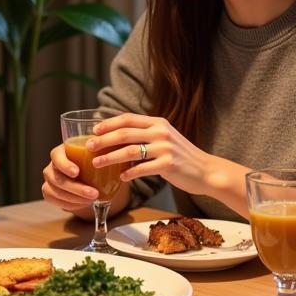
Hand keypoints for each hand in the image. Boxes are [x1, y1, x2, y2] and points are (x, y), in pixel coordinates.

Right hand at [41, 142, 99, 212]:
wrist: (91, 175)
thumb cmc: (94, 160)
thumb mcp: (100, 152)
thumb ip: (105, 149)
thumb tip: (114, 148)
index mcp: (61, 152)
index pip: (57, 156)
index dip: (65, 165)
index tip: (77, 172)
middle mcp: (53, 165)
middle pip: (58, 178)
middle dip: (76, 188)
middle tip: (94, 193)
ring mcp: (50, 180)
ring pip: (57, 192)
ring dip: (75, 199)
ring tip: (92, 200)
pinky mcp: (50, 193)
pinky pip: (56, 201)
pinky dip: (71, 205)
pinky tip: (83, 203)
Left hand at [90, 113, 210, 191]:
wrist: (206, 170)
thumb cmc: (181, 156)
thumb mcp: (164, 138)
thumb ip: (145, 135)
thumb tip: (116, 137)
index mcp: (158, 122)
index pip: (128, 118)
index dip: (109, 123)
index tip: (93, 130)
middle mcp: (161, 132)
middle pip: (125, 133)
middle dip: (103, 140)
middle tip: (89, 147)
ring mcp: (165, 148)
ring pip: (130, 151)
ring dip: (110, 157)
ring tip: (97, 163)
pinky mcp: (168, 165)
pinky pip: (142, 169)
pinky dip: (129, 173)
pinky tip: (121, 177)